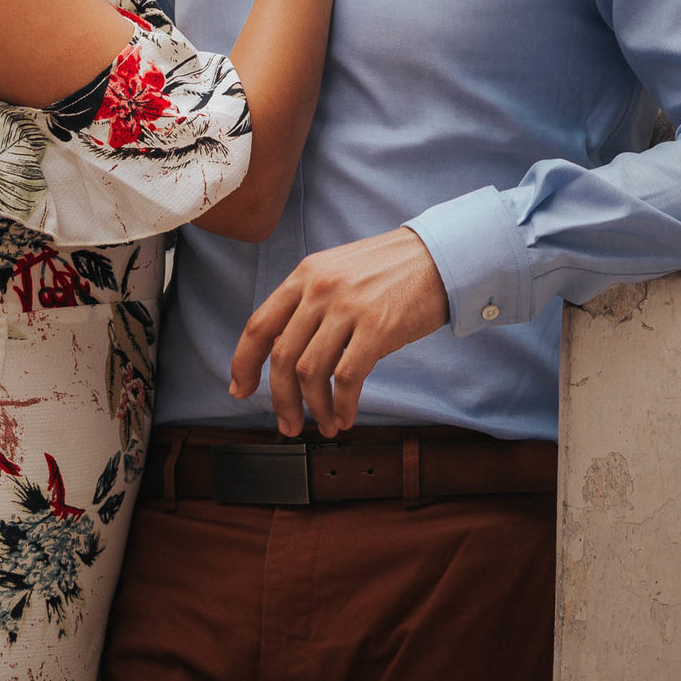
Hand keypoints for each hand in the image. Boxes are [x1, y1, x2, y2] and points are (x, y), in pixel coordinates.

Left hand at [228, 227, 448, 437]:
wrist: (439, 256)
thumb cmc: (390, 270)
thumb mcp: (337, 271)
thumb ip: (308, 302)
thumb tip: (285, 351)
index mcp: (304, 276)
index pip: (259, 325)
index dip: (243, 363)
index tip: (241, 390)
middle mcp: (319, 289)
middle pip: (281, 356)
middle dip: (280, 400)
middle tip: (287, 424)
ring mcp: (347, 308)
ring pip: (309, 372)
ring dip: (313, 408)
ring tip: (324, 424)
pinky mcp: (377, 327)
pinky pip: (347, 378)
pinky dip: (342, 405)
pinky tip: (346, 416)